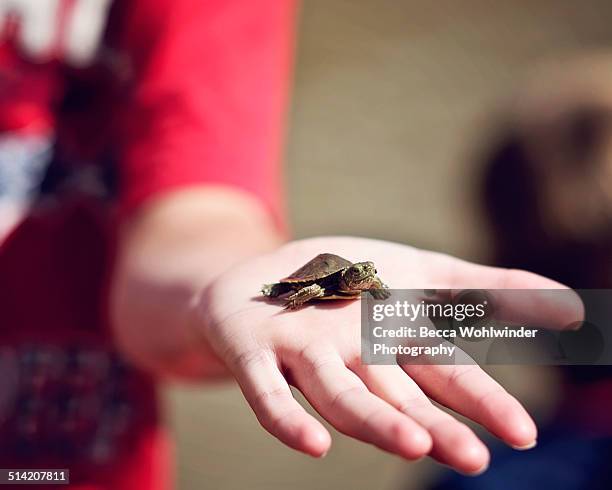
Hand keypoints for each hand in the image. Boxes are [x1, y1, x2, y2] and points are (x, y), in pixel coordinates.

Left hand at [196, 236, 582, 473]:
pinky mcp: (255, 354)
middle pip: (396, 396)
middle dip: (433, 423)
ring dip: (373, 422)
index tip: (521, 433)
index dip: (480, 400)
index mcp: (392, 340)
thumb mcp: (419, 271)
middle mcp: (353, 358)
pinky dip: (287, 418)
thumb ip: (486, 289)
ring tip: (412, 444)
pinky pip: (269, 392)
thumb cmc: (346, 280)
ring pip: (340, 397)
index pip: (443, 372)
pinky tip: (312, 444)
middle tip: (472, 457)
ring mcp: (302, 358)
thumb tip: (571, 306)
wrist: (261, 275)